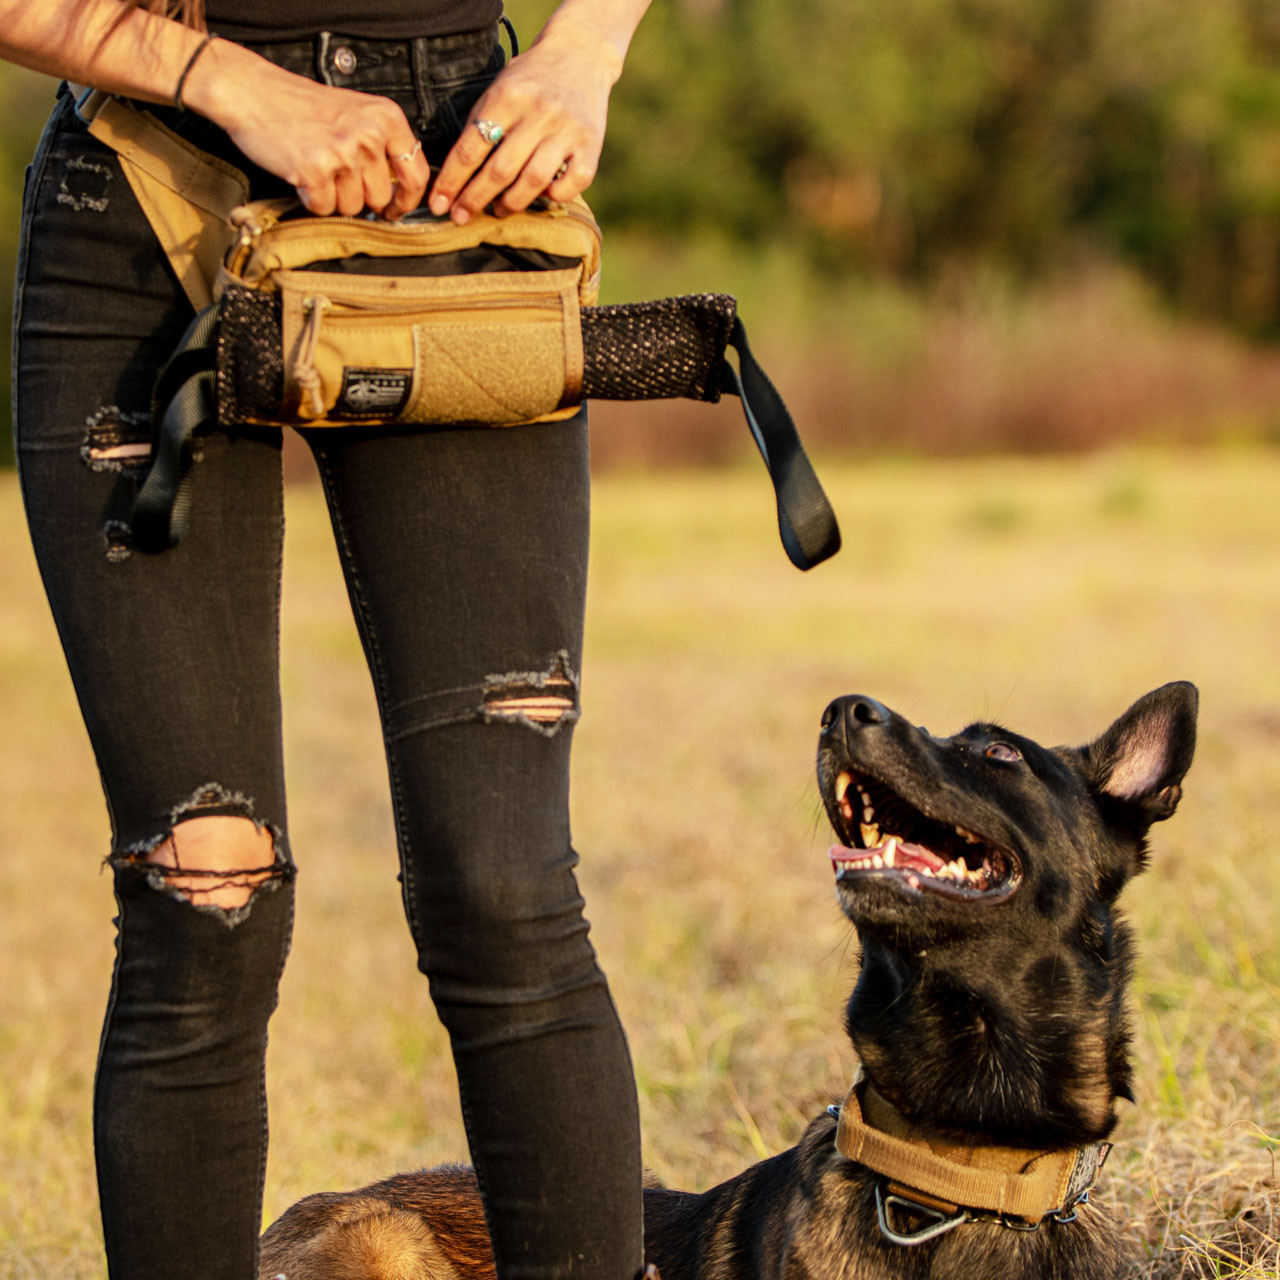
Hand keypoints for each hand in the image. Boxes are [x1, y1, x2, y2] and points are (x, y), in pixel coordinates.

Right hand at [187, 42, 429, 218]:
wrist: (250, 91)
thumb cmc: (300, 105)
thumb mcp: (355, 113)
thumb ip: (381, 145)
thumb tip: (401, 192)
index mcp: (385, 117)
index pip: (415, 174)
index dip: (406, 201)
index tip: (396, 209)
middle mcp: (368, 134)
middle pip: (381, 198)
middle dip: (359, 197)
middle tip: (336, 176)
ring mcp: (342, 153)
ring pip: (353, 207)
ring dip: (333, 198)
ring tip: (317, 168)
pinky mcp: (315, 170)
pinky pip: (324, 208)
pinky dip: (311, 199)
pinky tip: (301, 173)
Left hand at [427, 22, 621, 223]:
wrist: (580, 53)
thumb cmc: (530, 79)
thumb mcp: (499, 88)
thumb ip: (481, 125)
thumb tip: (455, 176)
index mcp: (508, 96)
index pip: (471, 148)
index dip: (451, 182)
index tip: (438, 205)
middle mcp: (539, 113)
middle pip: (500, 170)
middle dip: (475, 199)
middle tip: (460, 217)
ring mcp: (567, 130)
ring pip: (534, 181)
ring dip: (512, 203)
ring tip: (499, 209)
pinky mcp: (591, 144)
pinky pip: (572, 183)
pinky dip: (555, 196)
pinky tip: (543, 195)